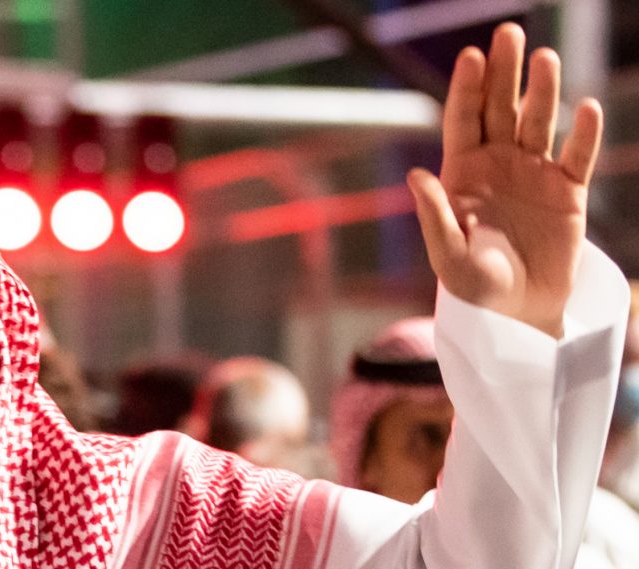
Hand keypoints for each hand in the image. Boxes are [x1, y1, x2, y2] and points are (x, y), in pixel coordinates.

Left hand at [408, 22, 602, 337]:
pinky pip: (578, 156)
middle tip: (508, 33)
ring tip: (545, 59)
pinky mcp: (568, 191)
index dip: (466, 88)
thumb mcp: (448, 256)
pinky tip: (587, 108)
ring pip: (539, 122)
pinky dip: (584, 134)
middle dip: (503, 72)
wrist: (518, 313)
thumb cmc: (474, 287)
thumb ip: (433, 216)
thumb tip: (414, 174)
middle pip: (500, 108)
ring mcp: (533, 173)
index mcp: (461, 173)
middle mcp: (497, 164)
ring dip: (542, 91)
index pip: (462, 120)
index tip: (470, 55)